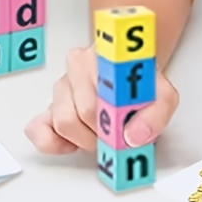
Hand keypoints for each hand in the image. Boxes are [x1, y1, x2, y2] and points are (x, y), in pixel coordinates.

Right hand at [24, 45, 179, 153]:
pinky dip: (54, 143)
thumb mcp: (162, 94)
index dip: (113, 126)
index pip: (100, 98)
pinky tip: (74, 144)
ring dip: (85, 139)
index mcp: (101, 57)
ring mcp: (61, 86)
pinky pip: (38, 128)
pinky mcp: (51, 106)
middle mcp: (77, 66)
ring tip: (103, 135)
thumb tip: (134, 136)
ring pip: (62, 123)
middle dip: (103, 135)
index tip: (128, 134)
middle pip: (81, 114)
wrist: (131, 69)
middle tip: (119, 136)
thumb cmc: (141, 82)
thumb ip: (156, 114)